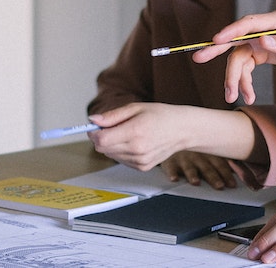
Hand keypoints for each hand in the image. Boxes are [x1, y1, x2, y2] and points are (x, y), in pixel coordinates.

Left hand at [90, 103, 256, 173]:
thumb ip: (112, 116)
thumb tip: (93, 120)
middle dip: (102, 137)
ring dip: (113, 144)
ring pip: (111, 155)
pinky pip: (121, 160)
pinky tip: (134, 142)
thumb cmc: (161, 115)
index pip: (101, 140)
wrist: (182, 130)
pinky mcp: (142, 167)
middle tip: (114, 126)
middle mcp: (137, 149)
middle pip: (103, 148)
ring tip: (129, 132)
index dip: (94, 133)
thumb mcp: (135, 108)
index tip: (95, 126)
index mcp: (135, 132)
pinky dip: (122, 151)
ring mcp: (140, 161)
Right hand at [160, 151, 236, 189]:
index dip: (226, 174)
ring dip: (192, 175)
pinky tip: (174, 178)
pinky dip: (172, 172)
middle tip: (219, 186)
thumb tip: (239, 171)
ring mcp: (183, 158)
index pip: (220, 165)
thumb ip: (220, 160)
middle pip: (206, 168)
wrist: (172, 133)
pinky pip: (170, 167)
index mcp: (209, 154)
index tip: (232, 185)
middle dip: (213, 177)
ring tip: (196, 182)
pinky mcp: (170, 161)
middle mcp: (197, 156)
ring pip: (189, 168)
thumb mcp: (208, 149)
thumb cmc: (194, 147)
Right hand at [192, 11, 275, 104]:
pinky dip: (244, 81)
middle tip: (198, 58)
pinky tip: (248, 95)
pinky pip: (245, 67)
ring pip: (238, 58)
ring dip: (234, 77)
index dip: (232, 31)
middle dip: (216, 49)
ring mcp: (260, 41)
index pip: (250, 23)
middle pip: (236, 39)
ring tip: (232, 96)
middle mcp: (264, 30)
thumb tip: (264, 41)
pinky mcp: (260, 52)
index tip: (217, 40)